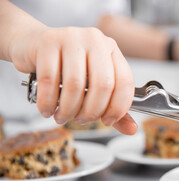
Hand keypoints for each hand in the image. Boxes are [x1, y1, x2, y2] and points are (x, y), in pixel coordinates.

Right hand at [9, 26, 136, 134]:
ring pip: (75, 84)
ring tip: (63, 116)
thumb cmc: (66, 68)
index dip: (118, 108)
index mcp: (112, 50)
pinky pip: (50, 80)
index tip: (107, 121)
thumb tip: (131, 129)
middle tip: (82, 120)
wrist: (31, 45)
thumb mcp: (92, 84)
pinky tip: (47, 109)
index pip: (125, 82)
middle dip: (92, 112)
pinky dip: (48, 102)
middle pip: (103, 85)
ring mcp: (72, 37)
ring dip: (68, 110)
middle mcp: (96, 41)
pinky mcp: (48, 41)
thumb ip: (112, 107)